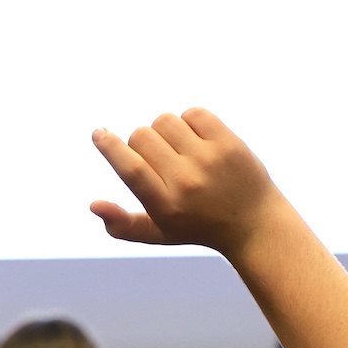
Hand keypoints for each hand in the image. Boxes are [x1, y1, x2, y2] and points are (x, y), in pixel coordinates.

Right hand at [89, 109, 287, 255]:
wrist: (253, 223)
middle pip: (142, 138)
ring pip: (165, 121)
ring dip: (164, 130)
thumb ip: (121, 225)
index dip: (110, 147)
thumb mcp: (158, 234)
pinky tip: (196, 139)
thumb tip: (93, 205)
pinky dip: (189, 122)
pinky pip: (193, 113)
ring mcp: (209, 159)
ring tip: (178, 149)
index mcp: (165, 206)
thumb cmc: (197, 227)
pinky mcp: (229, 142)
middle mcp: (186, 182)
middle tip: (158, 158)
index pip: (130, 168)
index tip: (99, 133)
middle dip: (141, 142)